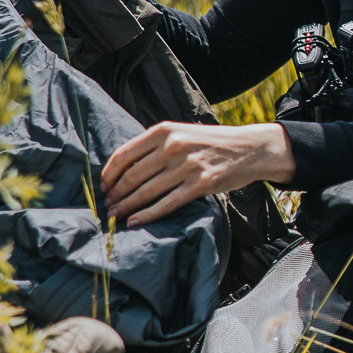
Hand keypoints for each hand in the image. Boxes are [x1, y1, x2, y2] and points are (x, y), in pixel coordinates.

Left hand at [100, 121, 293, 225]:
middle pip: (132, 176)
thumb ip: (155, 145)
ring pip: (146, 192)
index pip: (124, 155)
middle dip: (116, 195)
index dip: (109, 175)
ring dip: (127, 207)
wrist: (249, 148)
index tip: (103, 187)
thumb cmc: (211, 143)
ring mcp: (188, 166)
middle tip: (108, 207)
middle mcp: (173, 146)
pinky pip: (167, 204)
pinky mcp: (202, 184)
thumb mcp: (181, 133)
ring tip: (117, 217)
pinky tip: (136, 222)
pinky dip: (148, 215)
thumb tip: (123, 170)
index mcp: (164, 131)